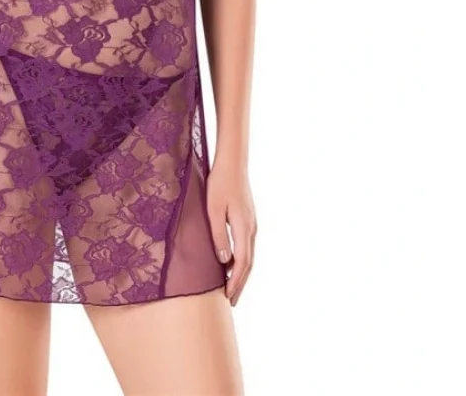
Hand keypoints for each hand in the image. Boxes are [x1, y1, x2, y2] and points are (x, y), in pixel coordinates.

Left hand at [205, 160, 256, 306]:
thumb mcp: (213, 209)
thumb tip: (224, 260)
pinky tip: (232, 264)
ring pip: (249, 256)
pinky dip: (242, 260)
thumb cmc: (219, 184)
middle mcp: (252, 229)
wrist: (233, 163)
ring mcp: (252, 224)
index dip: (235, 282)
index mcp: (244, 228)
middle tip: (231, 302)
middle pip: (248, 264)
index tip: (227, 297)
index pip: (241, 263)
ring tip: (232, 288)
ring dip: (241, 274)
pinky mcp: (248, 219)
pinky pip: (247, 246)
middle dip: (240, 283)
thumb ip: (218, 235)